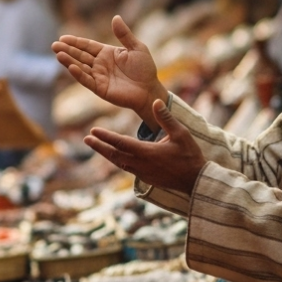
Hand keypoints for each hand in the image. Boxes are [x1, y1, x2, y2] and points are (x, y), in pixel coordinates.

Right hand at [53, 15, 168, 124]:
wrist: (150, 90)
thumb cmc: (145, 69)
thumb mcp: (136, 48)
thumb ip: (124, 34)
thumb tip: (115, 17)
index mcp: (106, 53)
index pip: (87, 46)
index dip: (75, 42)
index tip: (63, 38)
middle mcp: (100, 64)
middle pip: (80, 55)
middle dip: (67, 50)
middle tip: (54, 45)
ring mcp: (99, 76)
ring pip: (80, 67)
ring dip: (69, 61)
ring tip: (58, 54)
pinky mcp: (100, 88)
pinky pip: (87, 80)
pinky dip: (79, 74)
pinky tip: (70, 67)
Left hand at [84, 100, 205, 193]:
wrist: (196, 181)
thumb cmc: (190, 155)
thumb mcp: (181, 133)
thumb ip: (166, 118)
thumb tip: (155, 101)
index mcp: (147, 152)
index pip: (121, 143)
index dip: (106, 137)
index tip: (93, 131)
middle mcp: (141, 164)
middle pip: (114, 155)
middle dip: (99, 146)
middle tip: (86, 139)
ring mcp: (142, 173)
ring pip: (119, 163)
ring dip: (107, 154)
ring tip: (96, 146)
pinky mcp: (146, 178)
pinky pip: (126, 168)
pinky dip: (117, 161)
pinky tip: (114, 156)